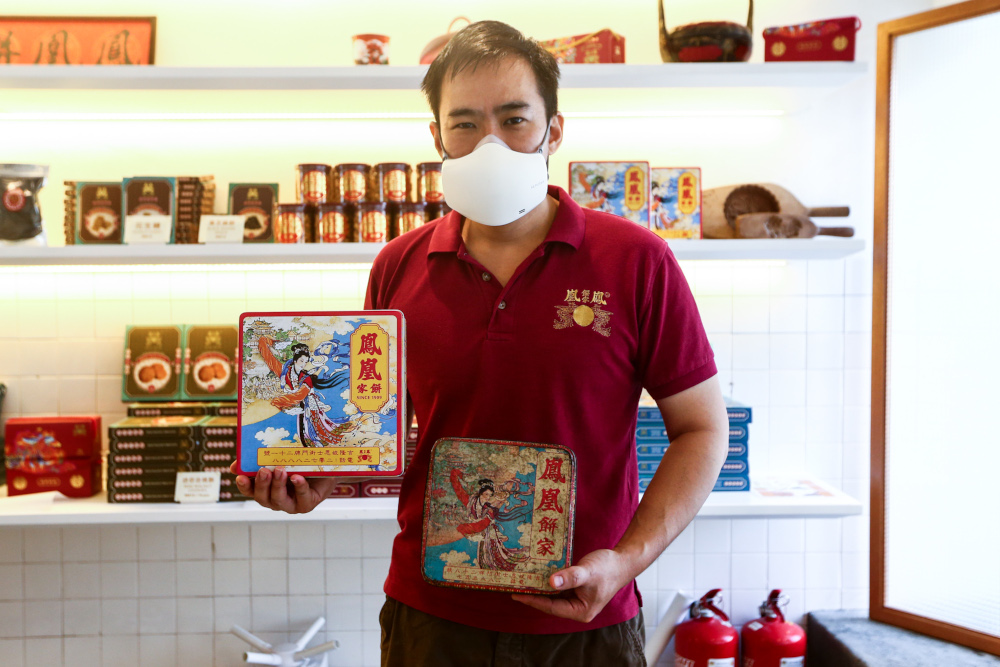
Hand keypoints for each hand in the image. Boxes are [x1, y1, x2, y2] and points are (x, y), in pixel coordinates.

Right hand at [231, 461, 338, 513]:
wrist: (327, 466)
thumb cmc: (300, 462)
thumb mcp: (280, 458)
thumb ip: (260, 459)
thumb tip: (235, 466)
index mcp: (266, 489)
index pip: (250, 490)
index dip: (244, 486)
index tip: (240, 477)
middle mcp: (276, 499)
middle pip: (263, 498)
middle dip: (261, 485)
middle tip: (263, 471)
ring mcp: (291, 504)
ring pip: (279, 500)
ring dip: (278, 485)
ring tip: (281, 471)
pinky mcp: (307, 504)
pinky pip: (302, 498)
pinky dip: (299, 487)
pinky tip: (297, 478)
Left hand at [511, 549, 631, 622]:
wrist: (622, 561)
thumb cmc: (607, 568)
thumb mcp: (588, 572)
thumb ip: (570, 577)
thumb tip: (551, 583)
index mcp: (580, 611)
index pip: (552, 607)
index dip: (534, 600)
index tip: (517, 594)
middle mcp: (577, 608)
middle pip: (550, 603)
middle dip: (534, 595)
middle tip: (515, 586)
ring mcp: (576, 599)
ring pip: (553, 596)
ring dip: (539, 588)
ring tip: (522, 581)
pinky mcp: (576, 590)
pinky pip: (558, 588)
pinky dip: (548, 582)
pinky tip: (537, 575)